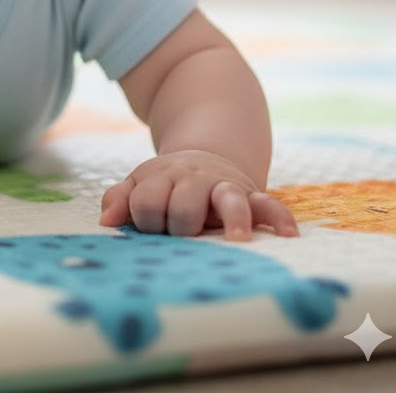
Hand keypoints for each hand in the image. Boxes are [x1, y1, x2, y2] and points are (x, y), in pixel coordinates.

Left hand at [99, 151, 298, 240]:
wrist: (207, 157)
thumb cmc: (168, 183)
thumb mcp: (141, 184)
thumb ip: (120, 199)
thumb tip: (106, 221)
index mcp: (162, 177)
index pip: (146, 203)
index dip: (144, 220)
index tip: (150, 228)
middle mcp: (194, 180)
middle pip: (183, 207)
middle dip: (179, 226)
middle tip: (181, 235)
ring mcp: (224, 186)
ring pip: (228, 200)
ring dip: (231, 218)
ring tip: (236, 239)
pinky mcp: (252, 195)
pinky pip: (271, 204)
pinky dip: (280, 218)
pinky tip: (289, 235)